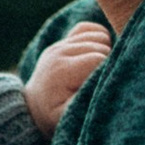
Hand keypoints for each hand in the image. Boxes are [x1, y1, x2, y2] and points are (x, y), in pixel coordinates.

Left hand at [24, 20, 112, 134]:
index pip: (98, 59)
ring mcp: (60, 44)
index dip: (106, 72)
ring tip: (98, 71)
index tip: (103, 87)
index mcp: (61, 70)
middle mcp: (59, 52)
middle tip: (101, 81)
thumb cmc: (56, 116)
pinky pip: (89, 28)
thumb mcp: (68, 117)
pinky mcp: (64, 41)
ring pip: (98, 36)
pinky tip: (95, 58)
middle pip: (100, 45)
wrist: (36, 108)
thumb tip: (102, 84)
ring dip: (105, 51)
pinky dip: (98, 39)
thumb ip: (84, 100)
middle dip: (107, 62)